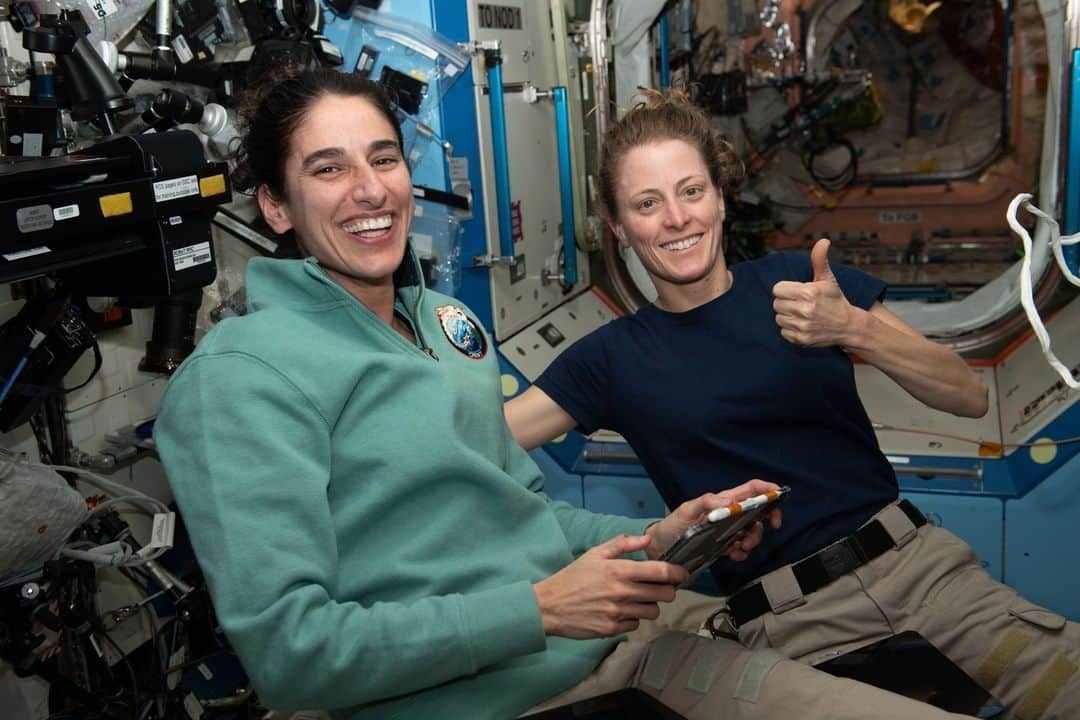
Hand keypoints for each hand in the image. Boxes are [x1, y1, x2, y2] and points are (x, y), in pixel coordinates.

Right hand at [533, 534, 687, 638]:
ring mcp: (618, 613)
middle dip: (667, 590)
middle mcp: (622, 592)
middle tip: (660, 587)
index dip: (677, 572)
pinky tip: (621, 612)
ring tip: (638, 600)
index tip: (682, 573)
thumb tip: (646, 539)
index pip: (660, 571)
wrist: (550, 606)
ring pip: (653, 611)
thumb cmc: (573, 577)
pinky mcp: (612, 629)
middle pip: (664, 594)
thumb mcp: (594, 554)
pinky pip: (635, 625)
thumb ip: (622, 544)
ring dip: (650, 605)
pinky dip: (633, 619)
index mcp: (619, 570)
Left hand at [645, 479, 782, 560]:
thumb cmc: (672, 525)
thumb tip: (730, 502)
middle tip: (761, 532)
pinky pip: (741, 548)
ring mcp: (728, 531)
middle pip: (758, 512)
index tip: (779, 497)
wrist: (661, 549)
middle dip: (765, 521)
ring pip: (752, 531)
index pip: (751, 489)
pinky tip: (733, 555)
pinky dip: (742, 553)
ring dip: (752, 540)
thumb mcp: (686, 510)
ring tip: (740, 548)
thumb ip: (706, 503)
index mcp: (723, 501)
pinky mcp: (724, 546)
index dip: (768, 490)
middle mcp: (729, 514)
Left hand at [772, 238, 854, 347]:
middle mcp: (805, 310)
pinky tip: (803, 325)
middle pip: (776, 304)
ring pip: (778, 318)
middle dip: (786, 302)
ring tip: (802, 314)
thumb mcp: (828, 279)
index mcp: (809, 292)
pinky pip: (783, 332)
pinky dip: (790, 329)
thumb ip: (819, 260)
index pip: (777, 289)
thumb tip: (823, 241)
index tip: (796, 292)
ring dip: (787, 316)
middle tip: (800, 304)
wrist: (848, 326)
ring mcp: (803, 326)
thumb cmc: (835, 300)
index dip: (786, 289)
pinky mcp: (801, 339)